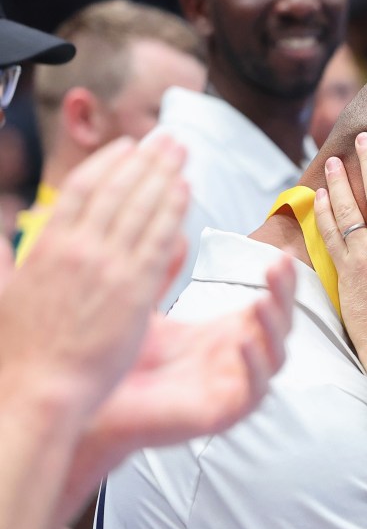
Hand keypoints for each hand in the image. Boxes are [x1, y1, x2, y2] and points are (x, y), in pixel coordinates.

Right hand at [0, 135, 188, 420]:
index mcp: (46, 246)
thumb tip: (6, 236)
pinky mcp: (134, 291)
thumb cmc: (20, 352)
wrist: (38, 390)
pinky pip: (158, 240)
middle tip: (168, 138)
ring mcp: (108, 267)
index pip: (83, 189)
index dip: (109, 163)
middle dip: (146, 159)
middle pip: (118, 189)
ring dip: (164, 175)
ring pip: (141, 208)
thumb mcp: (5, 291)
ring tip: (182, 153)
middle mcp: (78, 249)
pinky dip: (173, 210)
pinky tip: (186, 191)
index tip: (128, 147)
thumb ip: (5, 256)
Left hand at [86, 255, 295, 455]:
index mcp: (225, 336)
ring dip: (273, 328)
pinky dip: (254, 367)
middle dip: (284, 295)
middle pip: (281, 326)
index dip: (281, 281)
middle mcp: (237, 360)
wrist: (89, 404)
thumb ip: (163, 273)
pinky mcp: (223, 413)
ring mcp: (233, 387)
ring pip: (276, 357)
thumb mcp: (145, 308)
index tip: (282, 252)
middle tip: (278, 266)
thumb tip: (177, 235)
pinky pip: (253, 392)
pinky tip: (242, 342)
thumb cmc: (118, 362)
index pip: (269, 305)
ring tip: (262, 301)